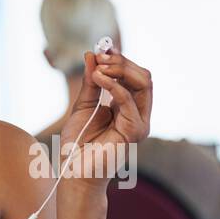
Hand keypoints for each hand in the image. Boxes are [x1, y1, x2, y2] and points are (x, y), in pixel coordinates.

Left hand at [57, 47, 151, 188]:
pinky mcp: (135, 131)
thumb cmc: (78, 143)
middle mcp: (138, 113)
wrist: (75, 171)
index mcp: (128, 106)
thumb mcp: (83, 105)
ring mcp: (139, 122)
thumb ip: (91, 82)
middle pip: (143, 75)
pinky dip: (114, 85)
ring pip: (144, 83)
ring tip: (100, 67)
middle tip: (102, 54)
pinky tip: (99, 78)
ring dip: (121, 69)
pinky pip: (130, 100)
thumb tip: (93, 55)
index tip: (101, 47)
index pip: (133, 75)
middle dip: (122, 61)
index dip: (119, 58)